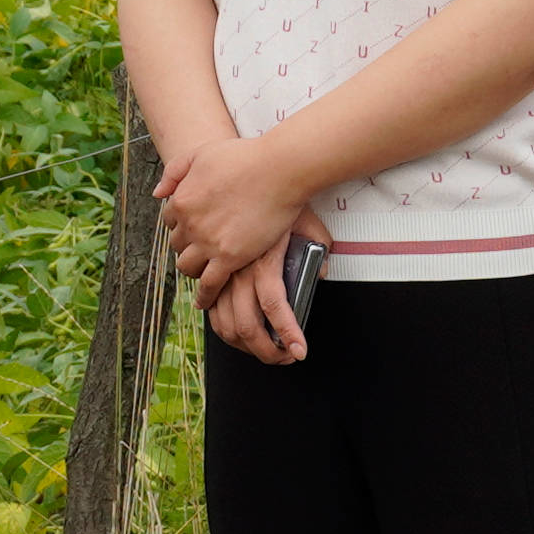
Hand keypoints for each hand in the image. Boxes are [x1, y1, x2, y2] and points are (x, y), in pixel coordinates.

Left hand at [154, 127, 318, 301]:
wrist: (278, 169)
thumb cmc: (245, 158)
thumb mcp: (201, 153)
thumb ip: (175, 171)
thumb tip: (157, 194)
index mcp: (180, 200)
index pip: (170, 221)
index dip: (183, 224)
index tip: (194, 227)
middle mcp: (190, 223)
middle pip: (177, 244)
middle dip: (187, 246)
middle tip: (201, 249)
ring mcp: (208, 242)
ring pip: (187, 267)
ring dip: (194, 269)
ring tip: (203, 271)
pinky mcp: (230, 257)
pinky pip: (210, 284)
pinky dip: (205, 295)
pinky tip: (206, 301)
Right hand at [197, 207, 334, 362]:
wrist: (248, 175)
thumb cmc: (278, 198)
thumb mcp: (309, 223)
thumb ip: (319, 248)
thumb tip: (322, 272)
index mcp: (264, 262)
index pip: (277, 308)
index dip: (288, 335)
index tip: (299, 352)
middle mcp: (238, 271)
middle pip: (246, 327)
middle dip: (266, 352)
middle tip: (283, 358)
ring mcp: (221, 273)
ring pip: (223, 323)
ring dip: (243, 345)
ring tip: (263, 350)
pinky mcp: (211, 271)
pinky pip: (211, 309)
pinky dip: (222, 325)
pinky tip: (237, 331)